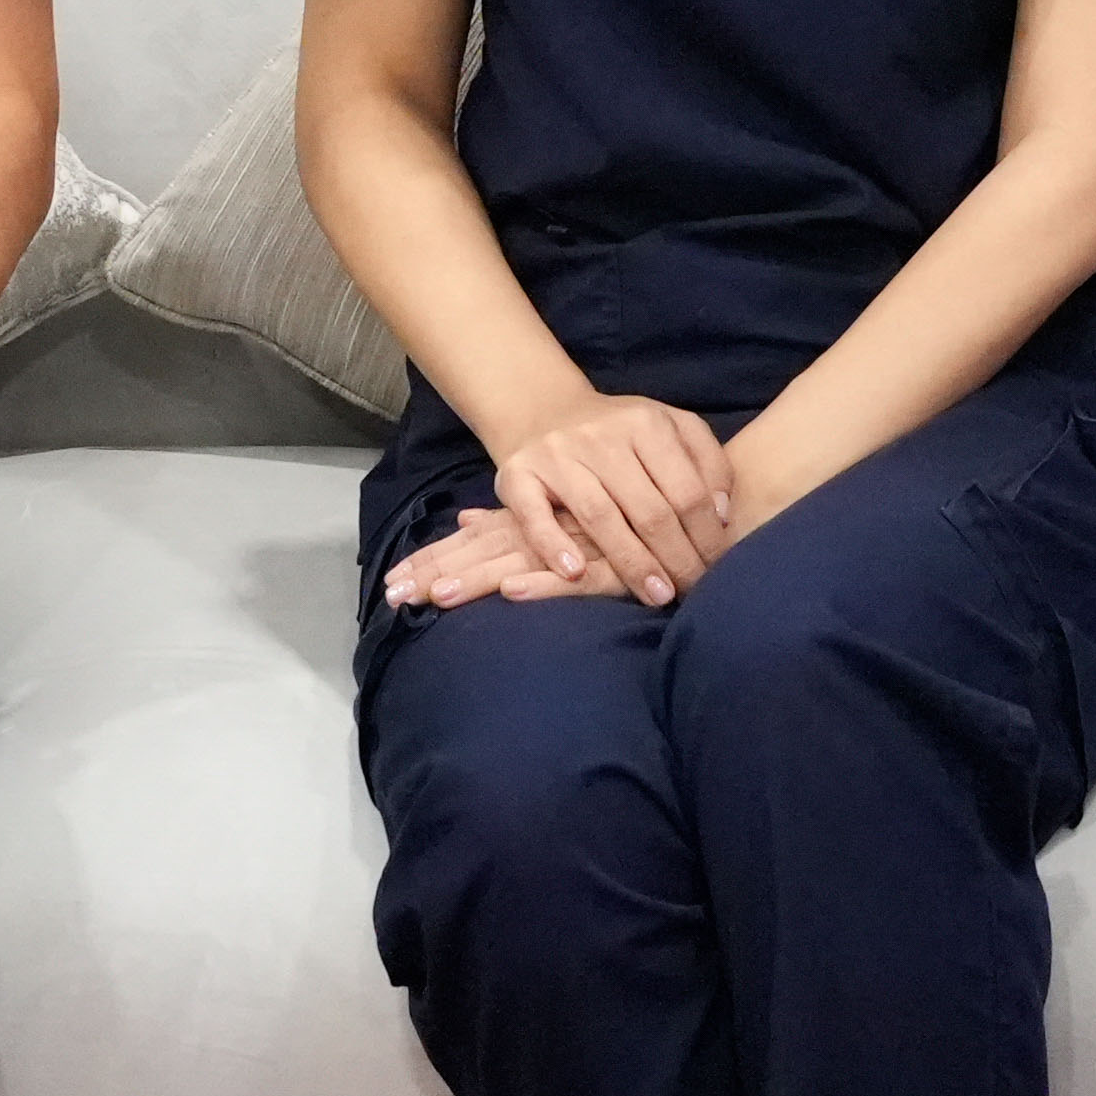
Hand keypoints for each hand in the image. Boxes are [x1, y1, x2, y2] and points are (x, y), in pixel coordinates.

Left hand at [383, 501, 625, 609]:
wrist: (705, 496)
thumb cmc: (636, 505)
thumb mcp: (571, 513)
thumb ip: (520, 517)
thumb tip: (467, 520)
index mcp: (537, 519)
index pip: (474, 543)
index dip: (433, 562)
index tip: (390, 585)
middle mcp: (552, 530)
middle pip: (484, 555)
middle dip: (436, 575)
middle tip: (392, 598)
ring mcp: (581, 546)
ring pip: (520, 565)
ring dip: (477, 580)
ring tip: (435, 599)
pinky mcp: (615, 567)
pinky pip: (577, 579)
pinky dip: (546, 584)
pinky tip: (513, 593)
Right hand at [481, 392, 734, 602]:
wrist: (544, 411)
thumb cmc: (620, 434)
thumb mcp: (671, 430)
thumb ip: (707, 462)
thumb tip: (722, 513)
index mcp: (646, 424)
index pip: (686, 490)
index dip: (706, 535)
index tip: (718, 568)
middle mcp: (601, 437)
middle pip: (648, 508)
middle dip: (677, 557)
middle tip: (693, 592)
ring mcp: (557, 455)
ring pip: (600, 516)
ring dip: (631, 562)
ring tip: (656, 596)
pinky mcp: (516, 474)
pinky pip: (534, 515)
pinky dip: (553, 545)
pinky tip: (574, 573)